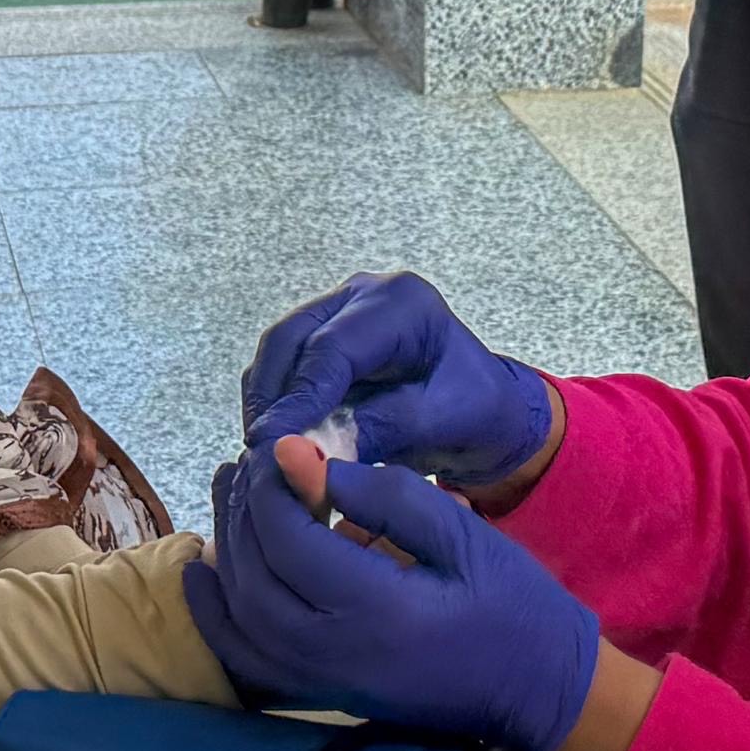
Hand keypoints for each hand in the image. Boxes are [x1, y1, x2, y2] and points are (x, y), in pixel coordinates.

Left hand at [184, 445, 601, 750]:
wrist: (539, 691)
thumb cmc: (513, 605)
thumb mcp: (461, 534)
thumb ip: (385, 496)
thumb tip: (309, 460)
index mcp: (374, 608)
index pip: (290, 539)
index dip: (273, 484)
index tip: (279, 443)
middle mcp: (333, 651)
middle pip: (254, 574)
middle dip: (244, 509)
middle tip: (251, 461)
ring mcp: (322, 679)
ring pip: (241, 614)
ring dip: (225, 549)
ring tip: (231, 490)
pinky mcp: (322, 691)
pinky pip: (247, 660)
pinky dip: (214, 617)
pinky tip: (201, 573)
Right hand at [241, 271, 553, 486]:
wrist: (488, 413)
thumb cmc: (478, 413)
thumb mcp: (442, 423)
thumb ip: (382, 429)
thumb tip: (310, 451)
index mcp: (402, 303)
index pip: (332, 349)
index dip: (299, 400)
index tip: (274, 446)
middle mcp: (363, 295)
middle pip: (291, 340)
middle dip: (272, 401)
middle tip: (262, 455)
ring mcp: (339, 312)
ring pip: (278, 353)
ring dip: (267, 404)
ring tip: (266, 455)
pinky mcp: (323, 337)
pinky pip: (283, 368)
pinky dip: (276, 406)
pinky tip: (281, 443)